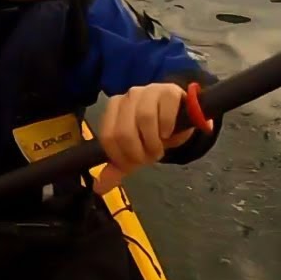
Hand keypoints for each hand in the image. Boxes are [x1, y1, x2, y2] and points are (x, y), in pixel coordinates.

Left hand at [93, 82, 213, 194]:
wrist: (181, 116)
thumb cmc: (154, 133)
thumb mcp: (134, 151)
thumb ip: (118, 167)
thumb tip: (99, 188)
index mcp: (114, 108)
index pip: (108, 137)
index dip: (120, 157)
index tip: (133, 164)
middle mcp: (128, 96)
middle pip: (124, 131)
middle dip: (138, 152)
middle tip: (149, 157)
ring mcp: (149, 91)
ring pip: (144, 119)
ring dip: (153, 142)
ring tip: (159, 148)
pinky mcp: (169, 91)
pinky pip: (165, 112)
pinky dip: (167, 128)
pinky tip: (168, 133)